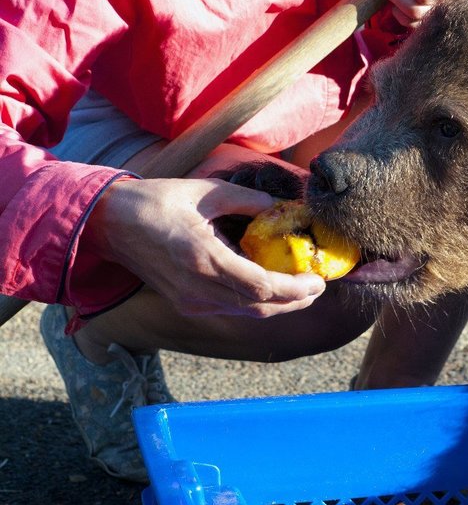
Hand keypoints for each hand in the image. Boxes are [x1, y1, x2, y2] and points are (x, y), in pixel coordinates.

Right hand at [81, 177, 325, 317]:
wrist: (110, 224)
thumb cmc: (157, 201)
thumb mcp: (205, 191)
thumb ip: (247, 200)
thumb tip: (280, 206)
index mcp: (203, 258)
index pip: (261, 286)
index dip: (295, 287)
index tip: (318, 278)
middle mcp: (198, 288)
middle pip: (260, 307)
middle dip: (295, 300)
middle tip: (319, 286)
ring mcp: (191, 301)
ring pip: (248, 313)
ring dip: (280, 305)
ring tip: (303, 289)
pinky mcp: (187, 304)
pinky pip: (232, 309)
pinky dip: (258, 302)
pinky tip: (273, 288)